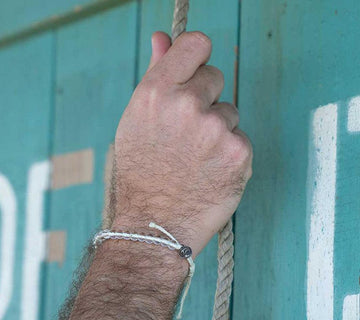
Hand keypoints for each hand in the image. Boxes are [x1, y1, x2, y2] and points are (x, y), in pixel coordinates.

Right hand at [112, 31, 251, 255]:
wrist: (154, 224)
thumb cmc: (142, 174)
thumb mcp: (136, 122)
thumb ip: (155, 74)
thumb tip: (162, 37)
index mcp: (156, 93)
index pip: (197, 44)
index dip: (197, 58)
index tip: (195, 74)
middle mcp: (187, 106)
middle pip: (216, 77)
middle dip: (204, 100)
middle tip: (185, 135)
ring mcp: (216, 129)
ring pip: (230, 112)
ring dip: (218, 130)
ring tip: (195, 160)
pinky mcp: (239, 152)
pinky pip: (241, 138)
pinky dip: (230, 154)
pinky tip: (210, 172)